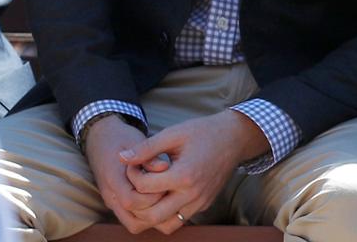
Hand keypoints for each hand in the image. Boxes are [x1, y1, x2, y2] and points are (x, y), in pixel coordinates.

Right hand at [83, 115, 166, 234]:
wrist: (101, 138)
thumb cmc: (121, 137)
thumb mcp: (136, 140)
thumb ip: (149, 155)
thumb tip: (165, 166)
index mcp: (113, 178)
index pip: (132, 201)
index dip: (152, 195)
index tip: (166, 182)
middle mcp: (111, 195)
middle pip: (134, 219)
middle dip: (155, 209)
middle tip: (168, 191)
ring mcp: (113, 201)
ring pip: (134, 223)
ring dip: (152, 215)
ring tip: (165, 195)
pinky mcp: (118, 202)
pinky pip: (133, 219)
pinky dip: (147, 214)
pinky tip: (160, 197)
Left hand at [119, 111, 268, 234]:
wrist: (235, 137)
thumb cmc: (204, 132)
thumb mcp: (174, 133)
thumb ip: (146, 148)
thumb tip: (121, 158)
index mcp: (184, 175)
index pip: (143, 188)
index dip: (131, 175)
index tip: (134, 164)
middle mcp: (192, 195)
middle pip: (150, 216)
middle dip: (135, 203)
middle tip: (135, 184)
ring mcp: (200, 203)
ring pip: (165, 224)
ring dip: (151, 214)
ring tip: (148, 193)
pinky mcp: (204, 205)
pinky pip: (179, 219)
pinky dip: (166, 213)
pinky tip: (163, 194)